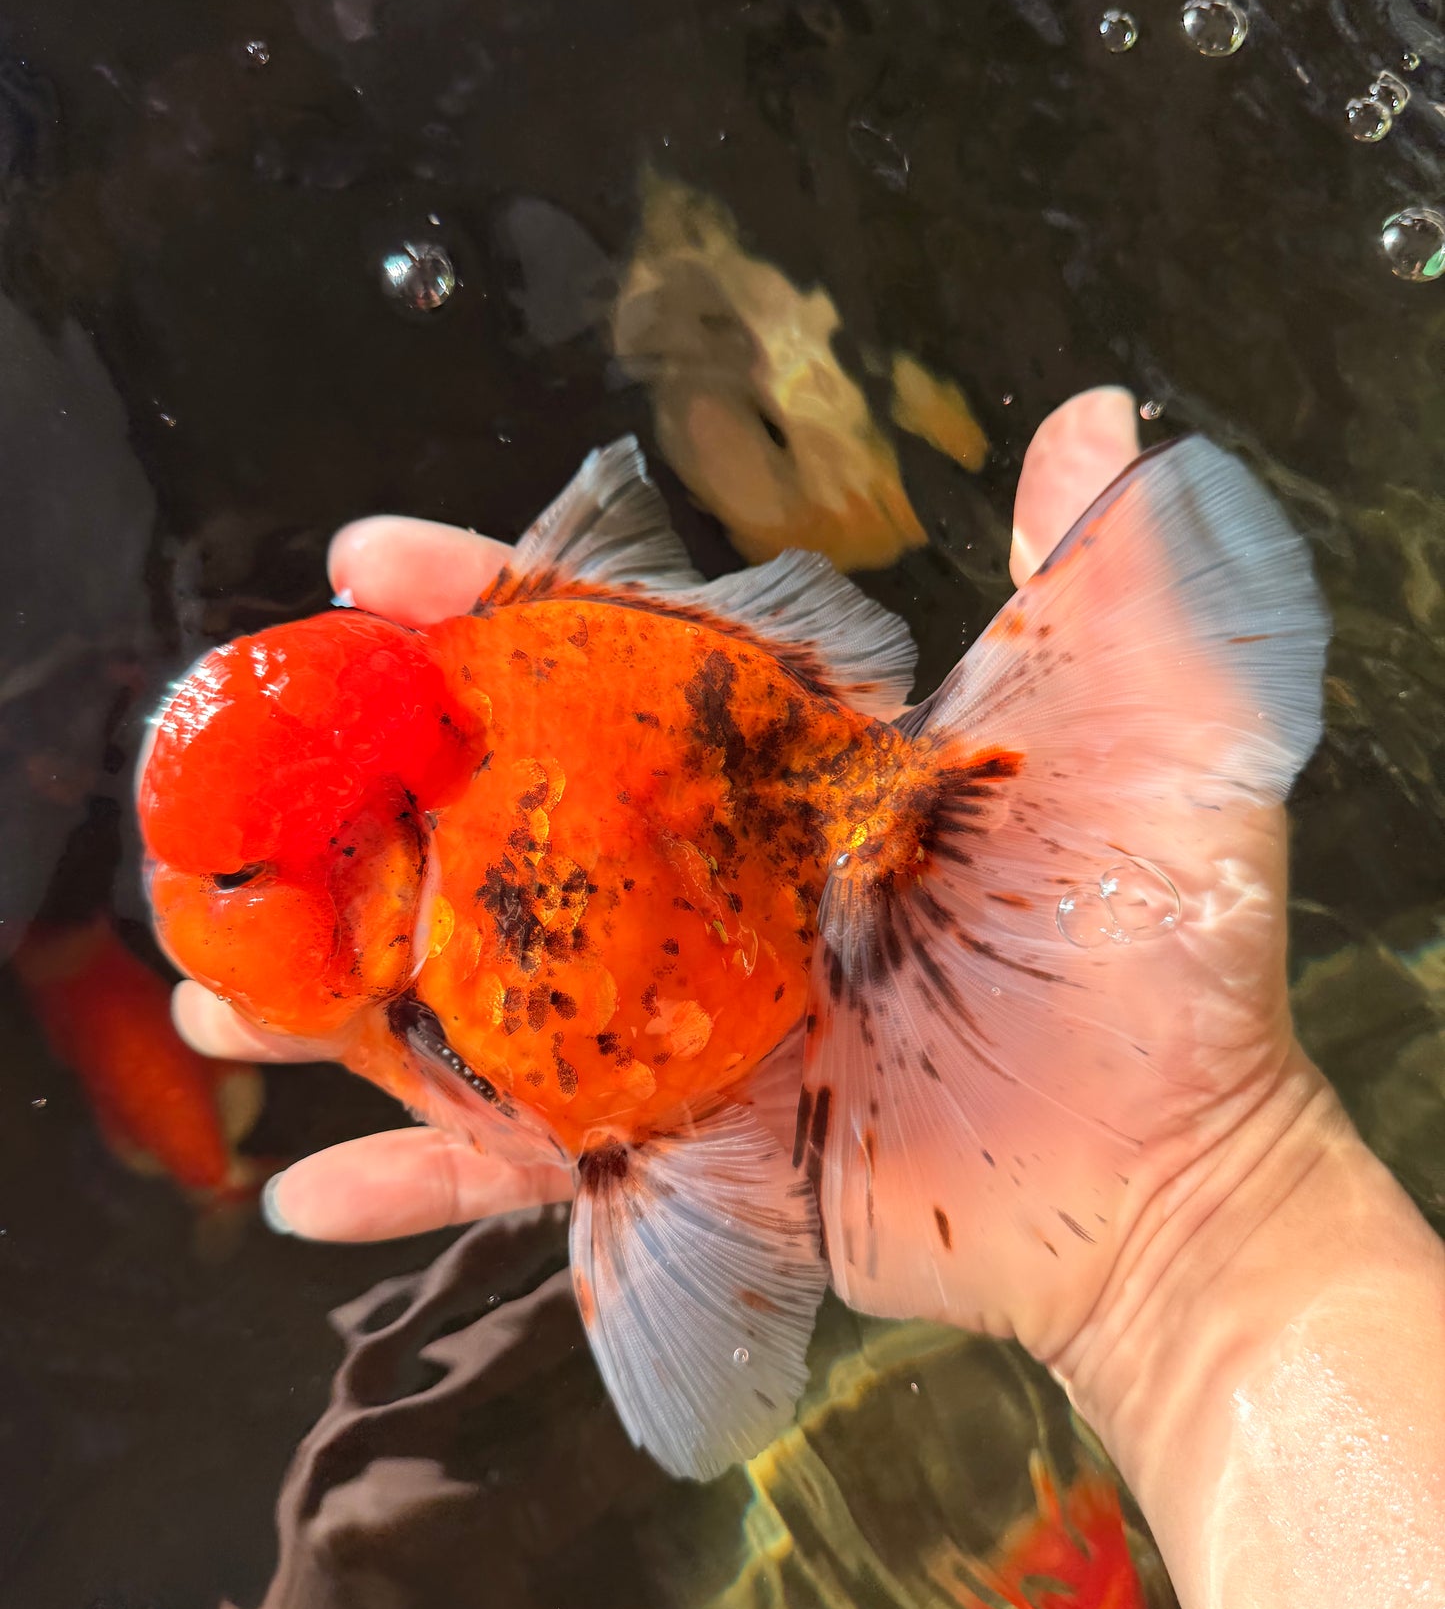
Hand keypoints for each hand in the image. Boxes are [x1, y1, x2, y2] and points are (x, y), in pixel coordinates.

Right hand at [176, 389, 1302, 1351]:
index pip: (611, 663)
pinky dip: (424, 1180)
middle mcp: (710, 885)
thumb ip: (1104, 575)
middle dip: (359, 798)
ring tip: (213, 990)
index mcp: (785, 771)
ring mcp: (683, 1023)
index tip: (370, 561)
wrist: (1172, 1171)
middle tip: (231, 782)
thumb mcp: (1157, 730)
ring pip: (481, 994)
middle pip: (500, 823)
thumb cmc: (1170, 946)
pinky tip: (307, 1194)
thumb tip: (1090, 414)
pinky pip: (532, 1166)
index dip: (493, 606)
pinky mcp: (685, 1154)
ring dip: (343, 993)